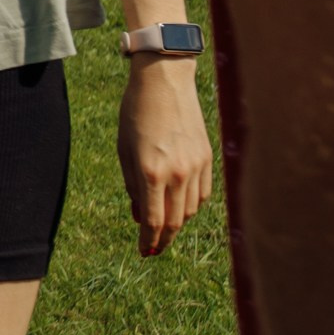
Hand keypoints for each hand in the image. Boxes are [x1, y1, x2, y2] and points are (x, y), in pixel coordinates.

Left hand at [116, 57, 213, 256]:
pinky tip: (181, 206)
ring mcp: (196, 166)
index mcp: (151, 171)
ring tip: (163, 227)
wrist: (165, 82)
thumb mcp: (124, 150)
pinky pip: (203, 193)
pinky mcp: (209, 159)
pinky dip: (192, 206)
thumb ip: (132, 186)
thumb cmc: (135, 113)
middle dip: (163, 240)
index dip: (149, 241)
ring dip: (177, 223)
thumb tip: (141, 217)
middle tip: (153, 249)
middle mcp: (177, 173)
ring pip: (191, 210)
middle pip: (175, 222)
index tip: (144, 252)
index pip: (154, 221)